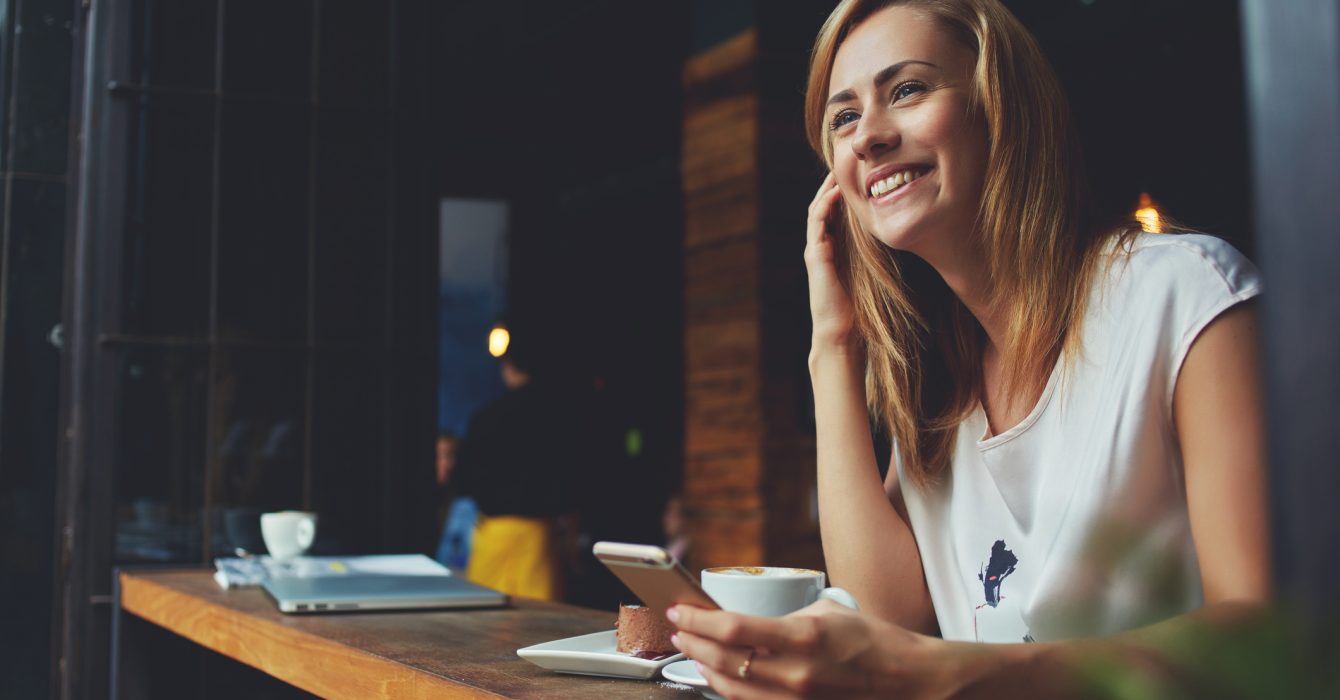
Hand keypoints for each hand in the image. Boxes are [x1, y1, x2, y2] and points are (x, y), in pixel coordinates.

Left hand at [668, 600, 954, 699]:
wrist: (908, 681)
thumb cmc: (873, 642)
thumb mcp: (827, 612)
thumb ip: (784, 618)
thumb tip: (748, 622)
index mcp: (803, 638)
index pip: (732, 629)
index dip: (697, 620)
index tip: (679, 610)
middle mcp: (795, 673)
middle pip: (723, 660)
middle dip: (693, 642)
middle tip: (679, 628)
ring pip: (731, 689)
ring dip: (704, 667)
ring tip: (693, 650)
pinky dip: (729, 689)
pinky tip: (719, 675)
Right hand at [805, 173, 856, 347]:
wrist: (839, 330)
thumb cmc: (854, 307)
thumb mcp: (864, 274)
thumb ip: (869, 257)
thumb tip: (889, 241)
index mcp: (829, 250)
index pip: (831, 215)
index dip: (839, 195)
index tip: (853, 178)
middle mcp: (819, 247)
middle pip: (820, 208)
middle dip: (829, 187)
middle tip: (842, 166)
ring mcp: (814, 251)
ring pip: (815, 211)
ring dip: (825, 191)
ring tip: (836, 173)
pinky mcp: (815, 256)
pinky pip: (816, 224)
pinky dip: (824, 207)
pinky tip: (835, 194)